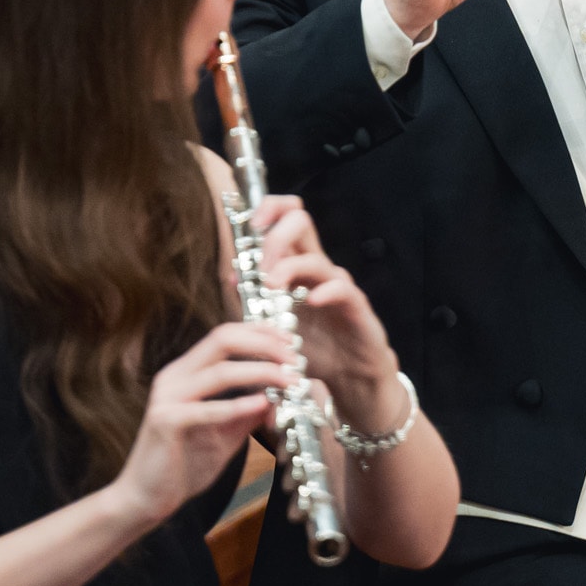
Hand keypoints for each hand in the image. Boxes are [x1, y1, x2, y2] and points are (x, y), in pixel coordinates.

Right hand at [109, 320, 298, 528]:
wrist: (147, 497)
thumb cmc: (185, 463)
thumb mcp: (228, 431)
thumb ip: (251, 409)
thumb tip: (282, 393)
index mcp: (186, 372)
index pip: (226, 334)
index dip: (261, 332)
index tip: (292, 343)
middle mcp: (174, 377)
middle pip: (223, 340)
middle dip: (265, 345)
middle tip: (294, 359)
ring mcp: (167, 398)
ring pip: (219, 371)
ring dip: (261, 372)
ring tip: (288, 381)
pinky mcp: (164, 422)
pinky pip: (206, 409)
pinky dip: (237, 405)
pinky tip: (263, 403)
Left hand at [245, 195, 401, 422]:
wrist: (349, 376)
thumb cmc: (314, 346)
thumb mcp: (276, 322)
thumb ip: (256, 299)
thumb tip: (231, 275)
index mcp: (298, 264)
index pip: (287, 216)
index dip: (269, 209)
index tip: (252, 226)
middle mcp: (317, 268)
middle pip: (302, 221)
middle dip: (275, 236)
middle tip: (261, 268)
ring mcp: (337, 285)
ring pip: (316, 257)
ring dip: (288, 267)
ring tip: (271, 286)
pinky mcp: (355, 306)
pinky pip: (342, 288)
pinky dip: (326, 290)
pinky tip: (311, 301)